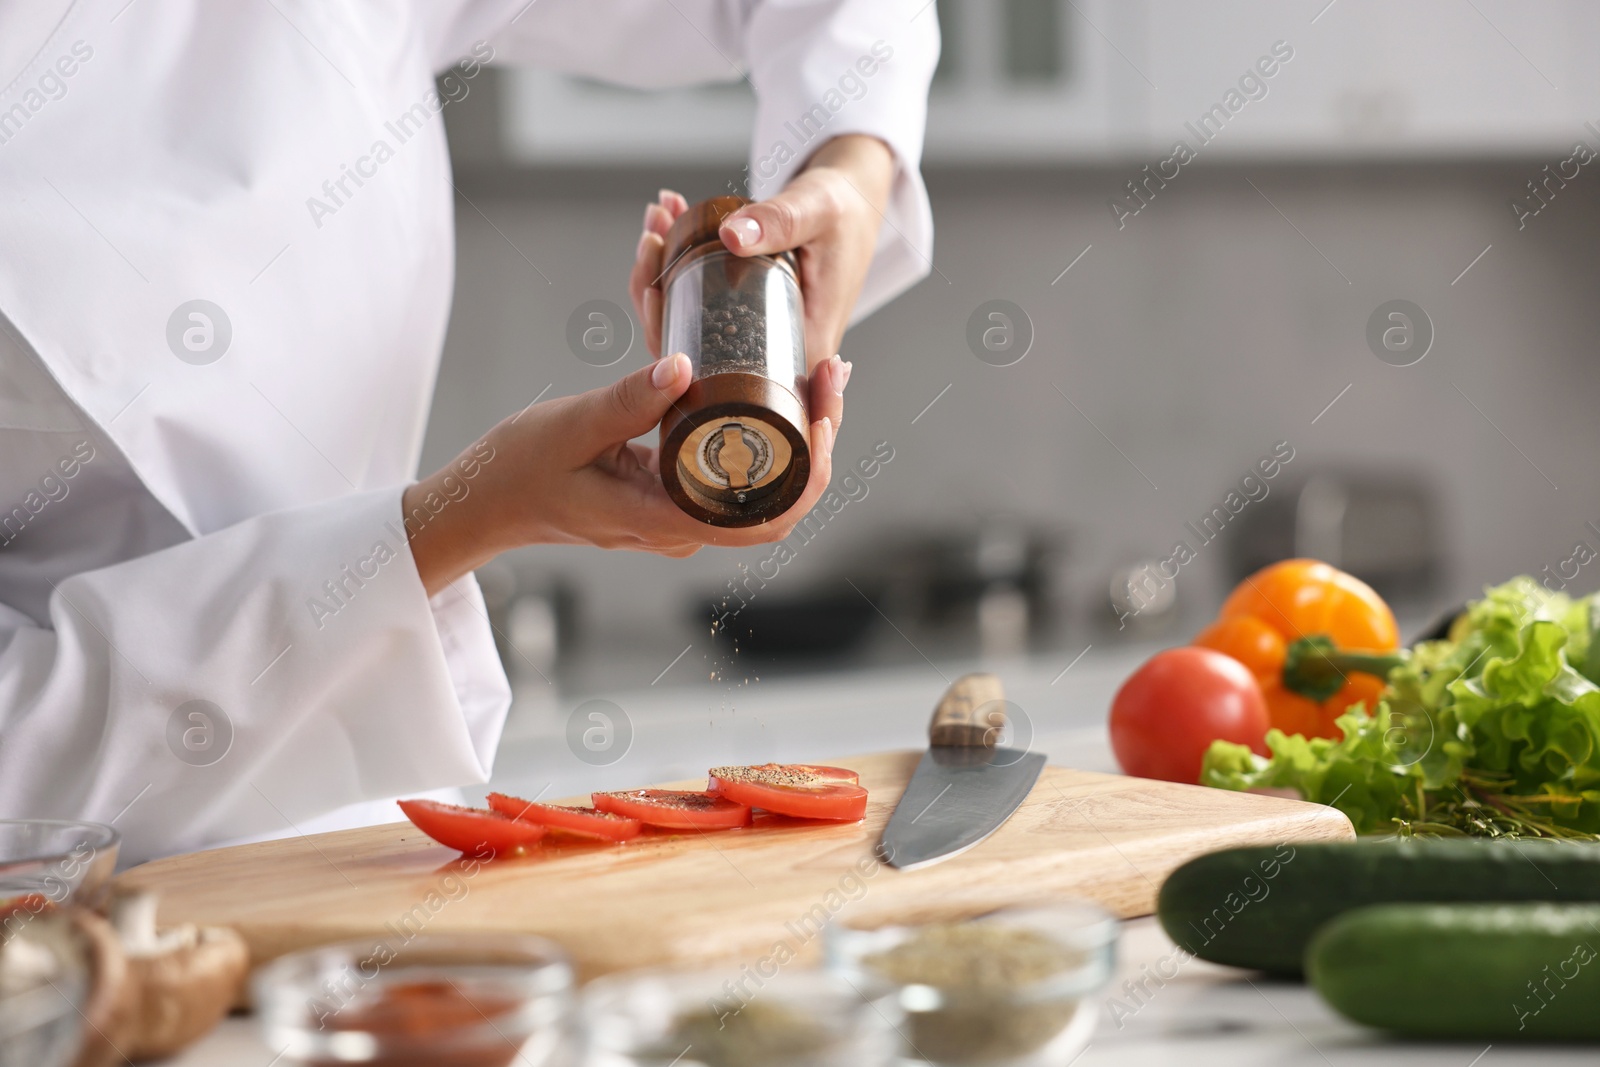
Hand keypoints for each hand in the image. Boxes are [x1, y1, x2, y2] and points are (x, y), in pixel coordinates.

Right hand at [404, 353, 841, 595]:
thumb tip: (684, 367)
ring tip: (817, 377)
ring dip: (799, 438)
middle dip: (818, 443)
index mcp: (664, 519)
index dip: (808, 470)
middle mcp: (681, 527)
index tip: (822, 414)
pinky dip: (766, 437)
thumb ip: (626, 400)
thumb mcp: (570, 425)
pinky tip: (776, 392)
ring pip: (764, 492)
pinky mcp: (671, 497)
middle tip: (832, 375)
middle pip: (779, 504)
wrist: (483, 504)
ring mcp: (678, 516)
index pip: (765, 517)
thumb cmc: (518, 471)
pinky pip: (735, 478)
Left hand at [628, 133, 892, 420]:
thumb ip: (780, 221)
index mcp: (803, 345)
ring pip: (693, 326)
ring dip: (662, 273)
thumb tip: (730, 236)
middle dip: (658, 296)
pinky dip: (675, 262)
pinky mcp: (747, 313)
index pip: (732, 379)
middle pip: (698, 354)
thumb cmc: (849, 210)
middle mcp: (777, 349)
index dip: (676, 355)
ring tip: (657, 220)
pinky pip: (700, 302)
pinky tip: (666, 223)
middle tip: (651, 240)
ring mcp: (758, 333)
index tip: (653, 295)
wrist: (859, 199)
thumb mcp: (818, 209)